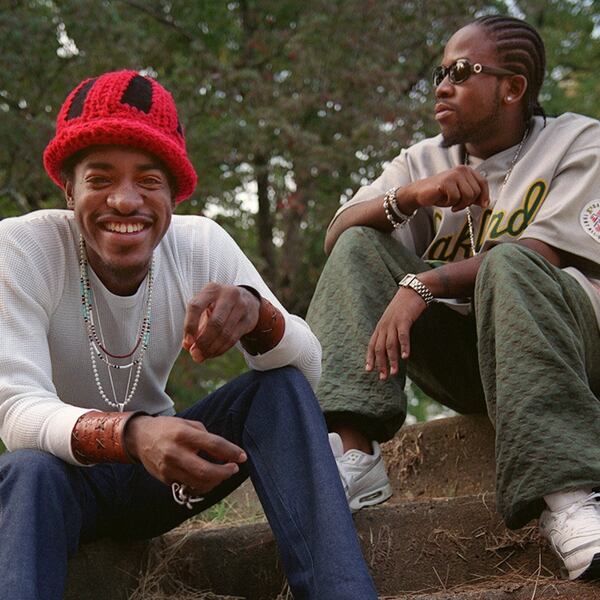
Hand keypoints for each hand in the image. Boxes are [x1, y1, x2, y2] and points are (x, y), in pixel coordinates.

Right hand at [125, 415, 246, 493]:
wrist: (139, 438)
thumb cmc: (168, 428)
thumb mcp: (187, 424)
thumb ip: (205, 436)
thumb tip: (224, 450)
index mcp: (183, 434)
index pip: (213, 444)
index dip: (231, 452)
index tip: (243, 456)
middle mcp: (175, 452)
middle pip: (206, 471)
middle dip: (225, 473)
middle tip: (234, 468)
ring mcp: (169, 469)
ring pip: (199, 483)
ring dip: (216, 481)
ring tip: (222, 473)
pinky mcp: (166, 480)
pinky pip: (189, 486)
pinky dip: (202, 485)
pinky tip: (208, 479)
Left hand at [182, 283, 259, 362]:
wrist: (247, 299)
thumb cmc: (218, 304)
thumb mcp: (205, 306)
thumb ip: (195, 324)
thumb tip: (187, 345)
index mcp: (212, 289)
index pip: (196, 306)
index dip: (190, 326)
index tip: (188, 342)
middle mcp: (228, 295)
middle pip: (214, 323)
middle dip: (203, 342)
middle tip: (195, 354)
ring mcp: (241, 307)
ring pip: (225, 333)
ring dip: (211, 348)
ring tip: (202, 356)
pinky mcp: (249, 320)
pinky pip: (233, 339)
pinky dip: (221, 349)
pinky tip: (213, 353)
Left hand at [366, 287, 426, 379]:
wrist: (413, 291)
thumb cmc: (404, 308)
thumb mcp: (393, 320)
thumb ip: (390, 333)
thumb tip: (392, 348)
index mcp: (381, 327)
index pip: (372, 345)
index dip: (370, 358)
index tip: (369, 370)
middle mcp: (384, 326)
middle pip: (379, 348)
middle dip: (381, 364)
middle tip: (383, 378)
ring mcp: (393, 323)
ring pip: (390, 345)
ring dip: (392, 360)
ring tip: (394, 372)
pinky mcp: (404, 320)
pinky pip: (403, 336)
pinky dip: (404, 347)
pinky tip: (405, 357)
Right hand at [405, 166, 489, 211]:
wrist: (420, 192)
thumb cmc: (441, 193)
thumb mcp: (460, 193)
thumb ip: (473, 195)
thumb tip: (485, 203)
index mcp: (467, 171)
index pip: (483, 183)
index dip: (485, 196)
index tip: (483, 205)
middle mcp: (462, 170)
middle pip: (476, 191)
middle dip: (468, 202)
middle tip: (458, 204)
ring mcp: (454, 174)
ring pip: (468, 195)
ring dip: (459, 204)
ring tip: (451, 202)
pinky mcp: (446, 181)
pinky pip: (456, 197)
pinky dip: (450, 203)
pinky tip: (444, 200)